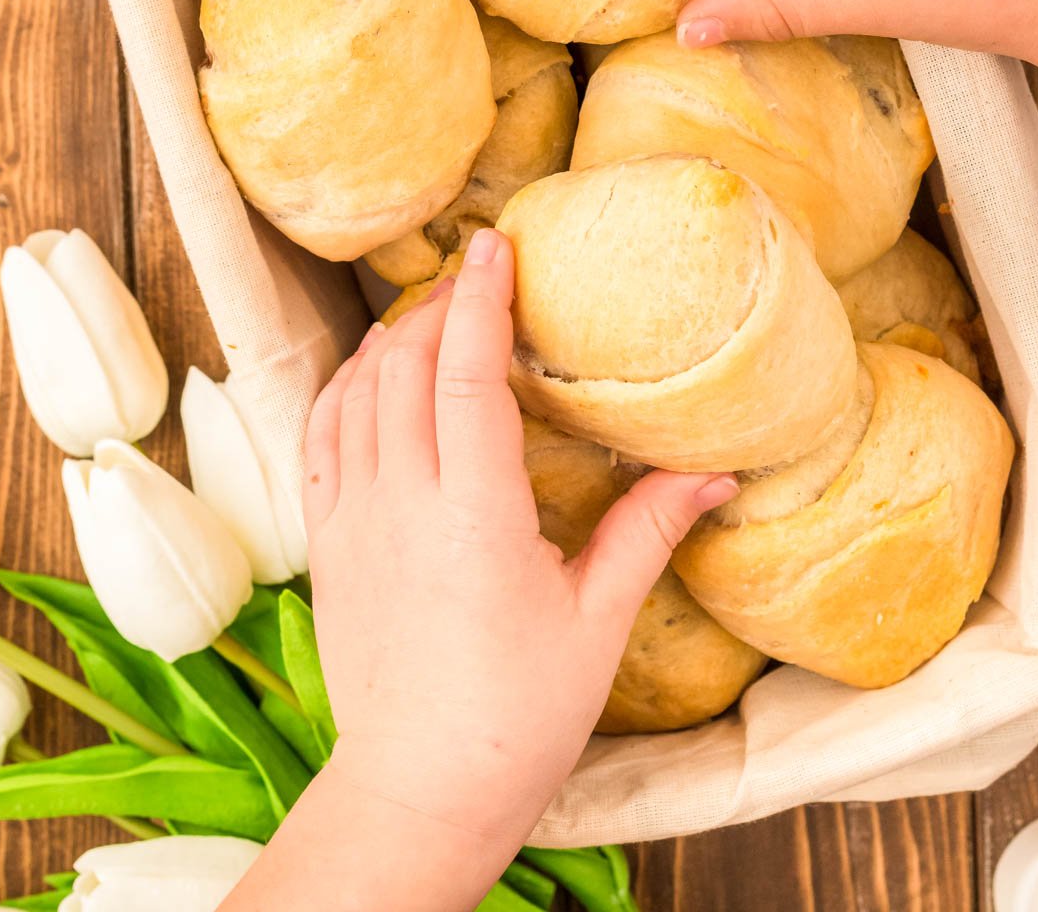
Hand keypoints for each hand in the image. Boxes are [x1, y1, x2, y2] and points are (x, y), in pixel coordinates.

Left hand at [300, 228, 734, 900]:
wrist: (420, 792)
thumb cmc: (516, 717)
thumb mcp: (597, 623)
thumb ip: (647, 532)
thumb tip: (715, 474)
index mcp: (475, 514)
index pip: (464, 373)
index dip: (479, 299)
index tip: (495, 246)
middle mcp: (402, 502)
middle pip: (404, 365)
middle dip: (439, 304)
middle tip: (478, 273)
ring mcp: (353, 520)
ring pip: (356, 392)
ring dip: (392, 339)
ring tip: (434, 312)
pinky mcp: (328, 544)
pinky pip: (322, 437)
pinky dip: (344, 387)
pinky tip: (370, 373)